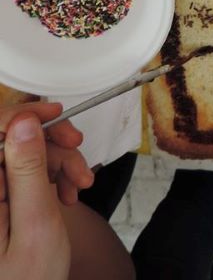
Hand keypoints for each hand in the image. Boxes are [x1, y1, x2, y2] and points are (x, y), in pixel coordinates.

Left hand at [0, 113, 69, 278]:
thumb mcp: (36, 224)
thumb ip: (27, 171)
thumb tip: (24, 122)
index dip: (23, 115)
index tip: (55, 115)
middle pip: (10, 141)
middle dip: (49, 143)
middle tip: (78, 153)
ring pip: (22, 154)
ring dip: (56, 162)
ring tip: (79, 185)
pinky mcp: (0, 200)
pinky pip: (23, 172)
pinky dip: (50, 176)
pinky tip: (65, 192)